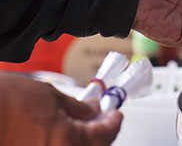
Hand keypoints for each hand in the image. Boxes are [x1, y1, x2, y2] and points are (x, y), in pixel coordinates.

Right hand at [0, 73, 121, 145]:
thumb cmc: (5, 102)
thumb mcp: (50, 95)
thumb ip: (77, 106)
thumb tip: (94, 108)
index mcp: (67, 141)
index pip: (105, 135)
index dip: (114, 121)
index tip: (116, 113)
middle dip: (102, 133)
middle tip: (103, 118)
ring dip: (85, 140)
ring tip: (84, 123)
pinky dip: (67, 143)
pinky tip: (64, 132)